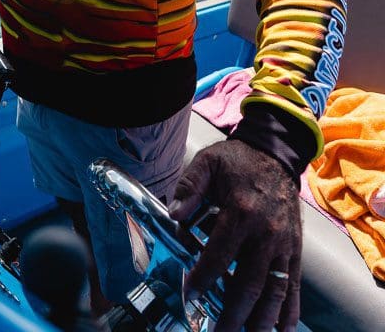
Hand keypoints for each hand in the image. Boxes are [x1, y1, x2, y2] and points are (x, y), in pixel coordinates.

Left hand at [170, 139, 300, 331]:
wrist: (276, 153)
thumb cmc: (238, 160)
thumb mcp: (208, 162)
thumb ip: (189, 186)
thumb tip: (173, 213)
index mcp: (241, 211)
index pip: (219, 255)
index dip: (203, 278)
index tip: (190, 295)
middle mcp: (266, 232)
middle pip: (249, 282)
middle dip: (233, 313)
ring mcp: (284, 243)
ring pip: (274, 290)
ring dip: (261, 319)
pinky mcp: (295, 248)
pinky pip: (295, 283)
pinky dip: (290, 309)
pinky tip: (283, 329)